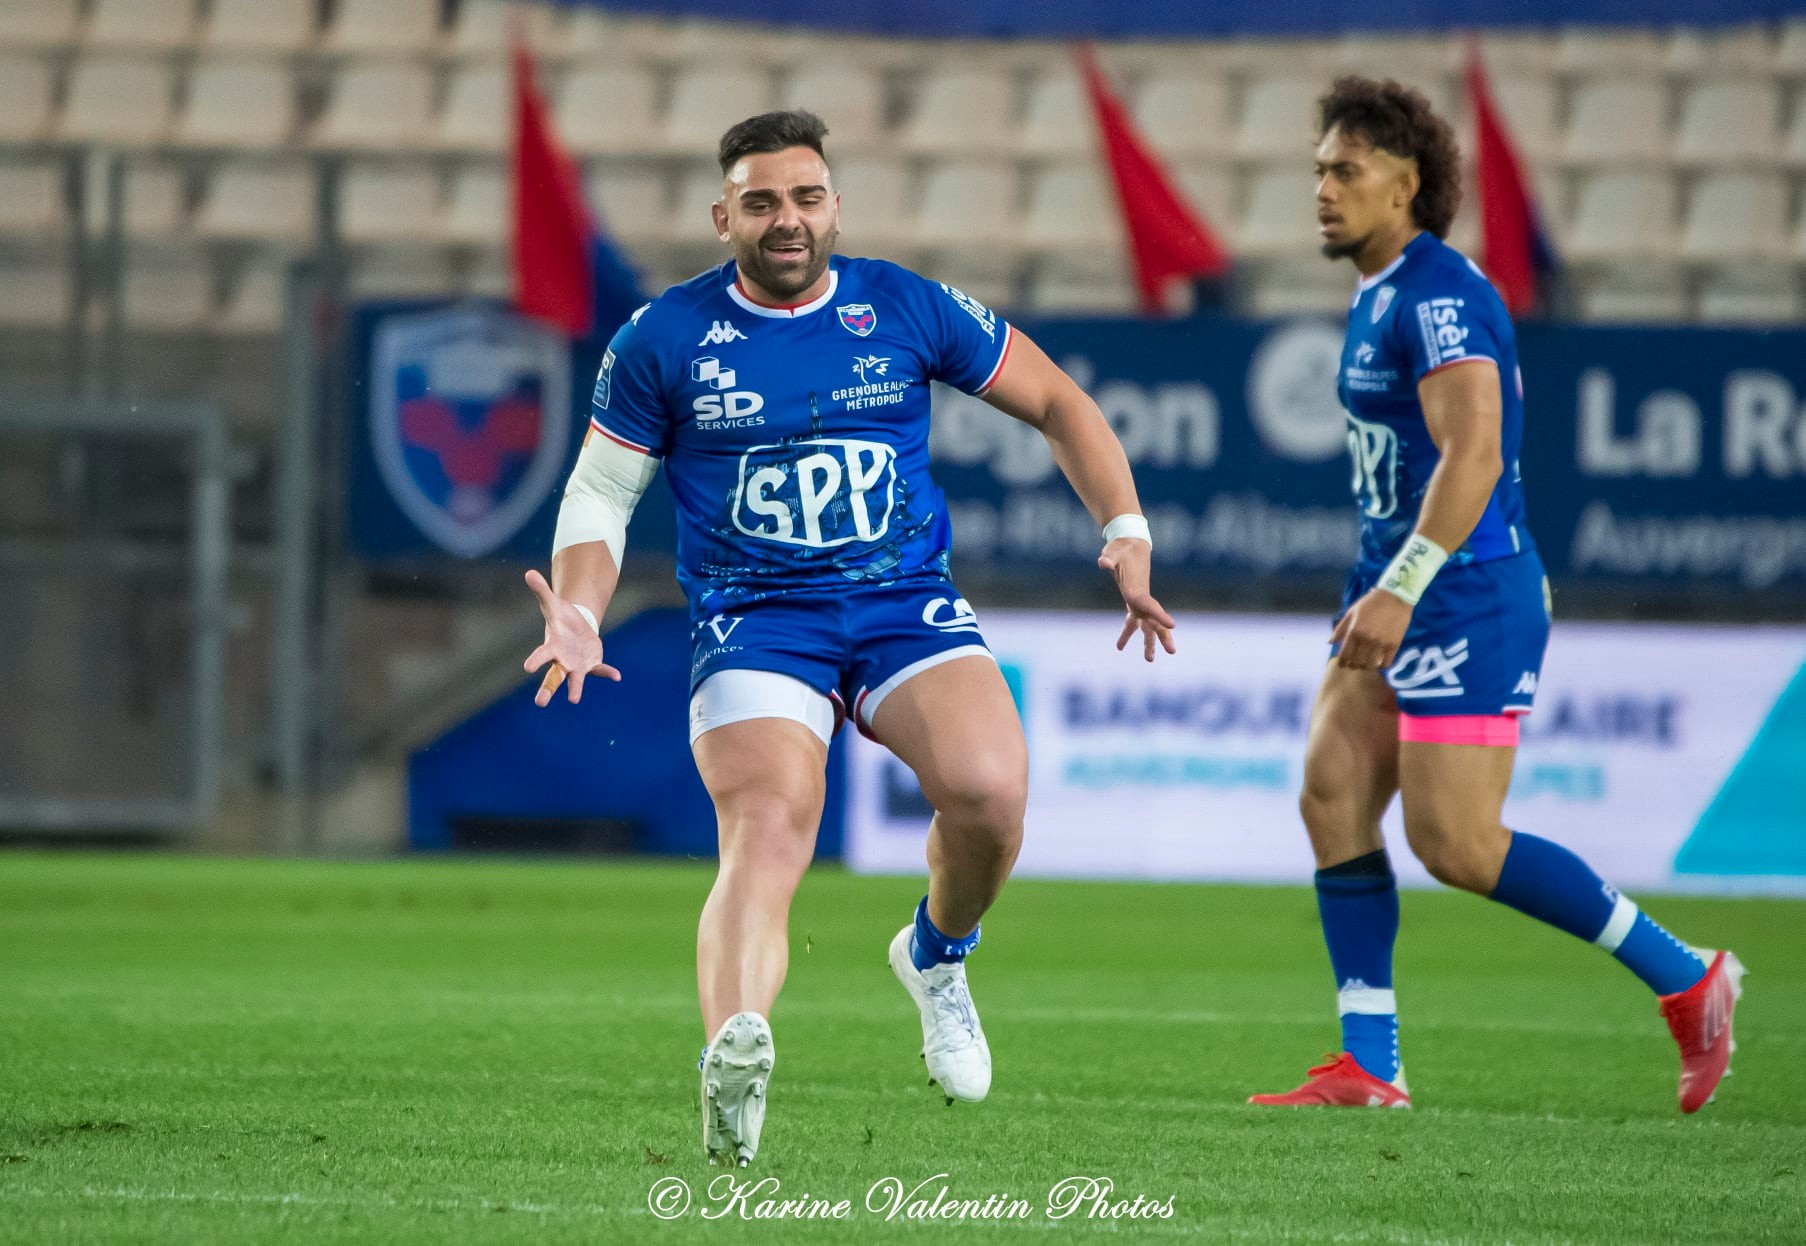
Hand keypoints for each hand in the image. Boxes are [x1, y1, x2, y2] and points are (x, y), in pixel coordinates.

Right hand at [521, 568, 618, 705]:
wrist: (576, 627)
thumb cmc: (560, 617)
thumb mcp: (552, 603)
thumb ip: (542, 590)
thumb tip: (529, 572)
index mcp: (551, 647)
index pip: (541, 654)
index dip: (535, 660)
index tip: (527, 668)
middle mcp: (562, 660)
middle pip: (553, 677)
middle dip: (547, 688)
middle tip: (540, 702)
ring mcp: (577, 665)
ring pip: (575, 680)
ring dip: (575, 689)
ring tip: (573, 700)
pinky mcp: (591, 665)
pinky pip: (599, 670)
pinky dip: (607, 673)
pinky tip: (616, 676)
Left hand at [1099, 537, 1176, 661]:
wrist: (1129, 544)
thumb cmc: (1120, 548)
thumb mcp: (1113, 551)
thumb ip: (1109, 558)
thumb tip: (1104, 562)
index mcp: (1136, 589)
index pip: (1149, 604)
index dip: (1159, 615)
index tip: (1173, 625)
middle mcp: (1140, 597)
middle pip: (1153, 619)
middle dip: (1162, 636)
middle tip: (1172, 651)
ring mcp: (1138, 601)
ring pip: (1146, 625)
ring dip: (1147, 642)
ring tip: (1150, 660)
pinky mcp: (1132, 601)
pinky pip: (1132, 621)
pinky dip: (1127, 633)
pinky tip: (1119, 646)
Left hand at [1331, 588, 1412, 673]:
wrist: (1395, 597)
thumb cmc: (1370, 603)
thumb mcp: (1351, 613)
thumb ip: (1340, 629)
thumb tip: (1330, 642)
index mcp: (1354, 632)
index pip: (1344, 655)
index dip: (1342, 662)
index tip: (1343, 663)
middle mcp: (1366, 640)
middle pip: (1357, 663)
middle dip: (1353, 665)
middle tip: (1354, 663)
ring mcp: (1381, 644)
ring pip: (1371, 666)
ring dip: (1367, 666)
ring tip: (1367, 662)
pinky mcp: (1394, 645)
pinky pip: (1386, 663)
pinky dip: (1381, 665)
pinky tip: (1380, 661)